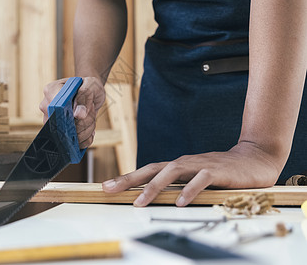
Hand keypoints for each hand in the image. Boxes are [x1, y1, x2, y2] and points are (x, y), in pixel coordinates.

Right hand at [39, 77, 105, 148]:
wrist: (91, 92)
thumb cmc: (88, 86)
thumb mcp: (90, 85)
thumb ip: (84, 96)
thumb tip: (78, 115)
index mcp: (51, 91)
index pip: (53, 109)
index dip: (68, 116)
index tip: (80, 115)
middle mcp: (48, 107)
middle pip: (60, 126)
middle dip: (82, 123)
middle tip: (91, 111)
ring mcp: (53, 121)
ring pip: (68, 137)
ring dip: (86, 130)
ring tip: (91, 117)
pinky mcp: (61, 132)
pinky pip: (74, 143)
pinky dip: (86, 138)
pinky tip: (89, 128)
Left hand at [102, 142, 281, 206]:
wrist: (254, 159)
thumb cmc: (221, 171)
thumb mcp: (195, 177)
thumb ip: (178, 184)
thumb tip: (154, 196)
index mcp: (178, 165)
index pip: (147, 170)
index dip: (127, 178)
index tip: (106, 186)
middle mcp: (184, 162)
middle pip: (152, 169)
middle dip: (129, 179)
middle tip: (110, 189)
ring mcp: (200, 165)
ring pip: (172, 172)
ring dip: (154, 187)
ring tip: (139, 202)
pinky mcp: (217, 171)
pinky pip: (201, 180)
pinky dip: (189, 190)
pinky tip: (180, 201)